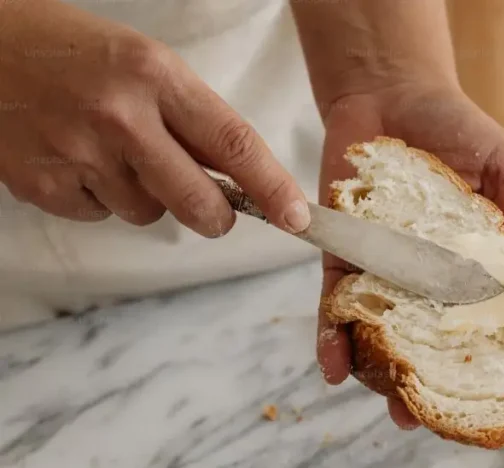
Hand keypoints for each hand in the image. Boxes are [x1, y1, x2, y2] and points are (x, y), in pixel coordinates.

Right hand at [0, 1, 308, 235]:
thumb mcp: (143, 63)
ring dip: (144, 195)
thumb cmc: (70, 51)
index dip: (273, 188)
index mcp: (155, 76)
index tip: (299, 217)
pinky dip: (98, 198)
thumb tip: (238, 176)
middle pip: (199, 202)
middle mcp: (120, 117)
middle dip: (217, 216)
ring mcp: (78, 154)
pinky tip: (77, 160)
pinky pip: (100, 216)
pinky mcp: (41, 184)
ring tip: (111, 151)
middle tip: (216, 210)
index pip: (234, 143)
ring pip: (148, 213)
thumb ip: (190, 117)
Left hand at [314, 81, 503, 428]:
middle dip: (426, 383)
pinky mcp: (341, 254)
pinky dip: (330, 333)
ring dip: (379, 373)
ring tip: (389, 406)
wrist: (392, 90)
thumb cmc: (459, 127)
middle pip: (427, 339)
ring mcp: (383, 267)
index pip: (482, 319)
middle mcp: (427, 274)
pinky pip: (333, 301)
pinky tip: (334, 364)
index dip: (487, 360)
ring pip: (379, 332)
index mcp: (473, 261)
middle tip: (429, 417)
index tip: (497, 399)